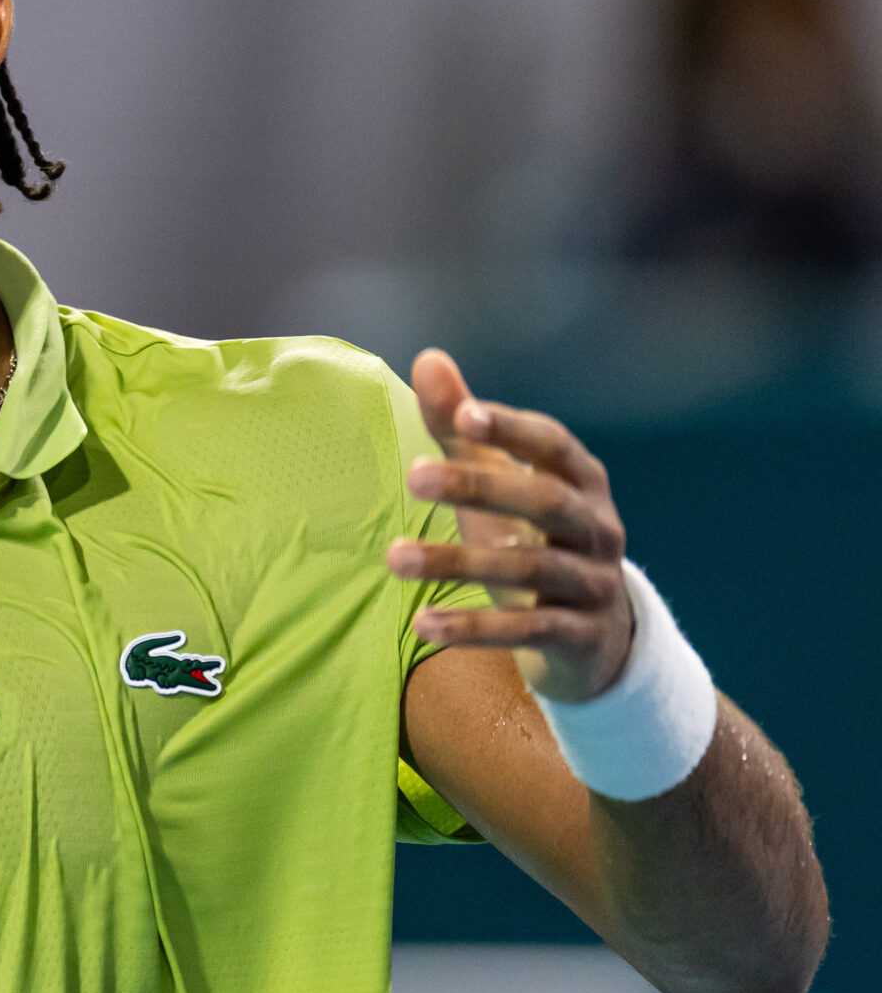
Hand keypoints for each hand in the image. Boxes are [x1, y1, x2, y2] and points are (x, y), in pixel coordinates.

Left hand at [388, 349, 632, 702]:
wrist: (593, 635)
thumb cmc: (532, 538)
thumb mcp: (501, 483)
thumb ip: (463, 429)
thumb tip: (428, 358)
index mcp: (581, 480)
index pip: (553, 445)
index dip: (512, 429)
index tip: (464, 415)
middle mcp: (597, 527)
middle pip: (545, 501)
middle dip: (479, 486)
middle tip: (411, 476)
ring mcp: (594, 582)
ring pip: (531, 568)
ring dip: (459, 561)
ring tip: (394, 557)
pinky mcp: (581, 635)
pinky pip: (528, 629)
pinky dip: (475, 626)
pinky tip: (423, 624)